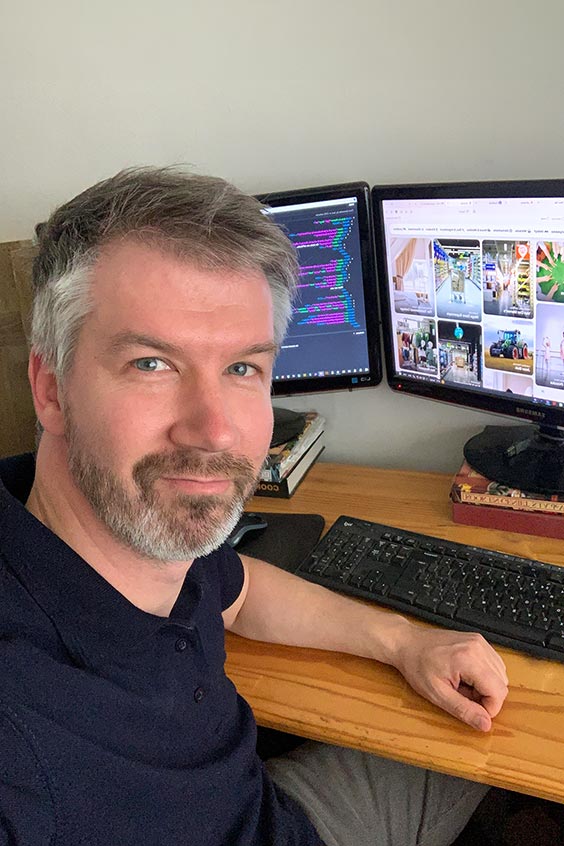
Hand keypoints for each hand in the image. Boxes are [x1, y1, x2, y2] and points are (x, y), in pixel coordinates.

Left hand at [391, 623, 508, 730]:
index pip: (499, 692)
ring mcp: (479, 641)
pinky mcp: (477, 641)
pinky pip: (493, 664)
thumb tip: (485, 724)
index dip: (488, 708)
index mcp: (469, 659)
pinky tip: (465, 675)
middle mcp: (478, 647)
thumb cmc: (417, 665)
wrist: (406, 643)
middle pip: (502, 684)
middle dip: (486, 697)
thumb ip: (464, 710)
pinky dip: (484, 675)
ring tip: (462, 684)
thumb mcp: (437, 694)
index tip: (470, 708)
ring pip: (500, 674)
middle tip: (462, 695)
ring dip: (486, 686)